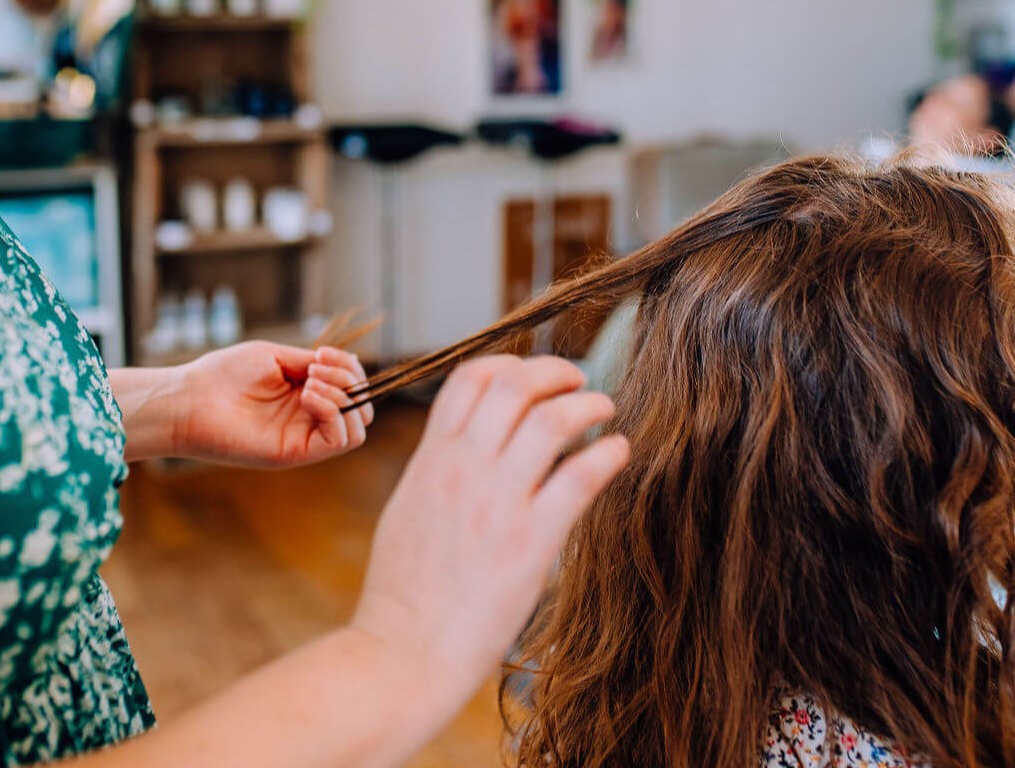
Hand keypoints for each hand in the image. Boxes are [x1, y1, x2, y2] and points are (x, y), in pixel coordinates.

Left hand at [175, 342, 373, 467]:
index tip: (323, 353)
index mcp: (307, 395)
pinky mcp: (296, 453)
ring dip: (343, 397)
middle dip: (351, 381)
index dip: (350, 368)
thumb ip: (313, 364)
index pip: (352, 388)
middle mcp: (310, 418)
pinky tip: (307, 396)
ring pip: (356, 428)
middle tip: (319, 367)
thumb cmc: (224, 375)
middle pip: (361, 408)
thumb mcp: (277, 358)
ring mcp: (304, 437)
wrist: (191, 399)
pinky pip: (338, 440)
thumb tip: (342, 369)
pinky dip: (333, 413)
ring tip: (311, 383)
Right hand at [350, 355, 629, 707]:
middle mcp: (463, 469)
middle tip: (579, 381)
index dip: (510, 363)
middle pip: (515, 384)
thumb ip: (438, 469)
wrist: (402, 654)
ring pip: (552, 420)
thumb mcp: (408, 509)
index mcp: (431, 459)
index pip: (470, 378)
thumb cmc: (402, 592)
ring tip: (605, 411)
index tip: (534, 374)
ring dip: (588, 405)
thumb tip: (468, 444)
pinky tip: (618, 452)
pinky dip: (607, 454)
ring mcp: (497, 503)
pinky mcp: (530, 543)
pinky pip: (579, 478)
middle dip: (555, 371)